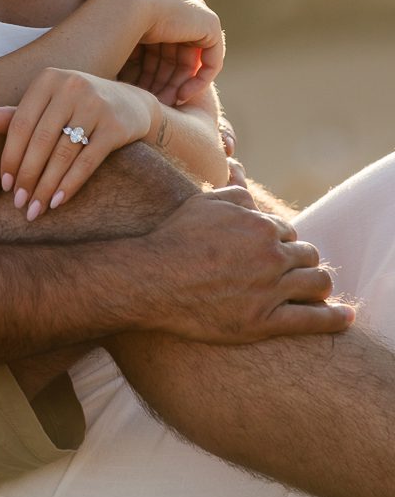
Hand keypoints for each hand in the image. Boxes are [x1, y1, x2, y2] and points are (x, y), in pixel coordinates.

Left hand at [0, 68, 157, 218]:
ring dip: (46, 186)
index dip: (10, 156)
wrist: (130, 104)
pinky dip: (70, 184)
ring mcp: (95, 105)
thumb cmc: (76, 106)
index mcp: (48, 79)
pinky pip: (87, 161)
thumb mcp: (47, 104)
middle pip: (40, 140)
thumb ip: (13, 114)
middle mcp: (71, 86)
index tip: (5, 185)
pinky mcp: (115, 126)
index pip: (20, 123)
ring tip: (35, 209)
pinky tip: (57, 202)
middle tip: (19, 203)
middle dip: (27, 176)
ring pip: (63, 153)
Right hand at [114, 0, 224, 105]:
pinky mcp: (209, 23)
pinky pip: (211, 59)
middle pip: (174, 54)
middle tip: (160, 102)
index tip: (143, 91)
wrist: (125, 8)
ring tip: (169, 103)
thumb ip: (127, 53)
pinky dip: (199, 80)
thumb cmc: (109, 27)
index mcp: (152, 2)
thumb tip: (117, 78)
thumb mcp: (118, 42)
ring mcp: (193, 11)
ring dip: (180, 85)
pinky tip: (182, 95)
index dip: (152, 72)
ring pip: (190, 59)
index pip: (158, 45)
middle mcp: (174, 4)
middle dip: (167, 81)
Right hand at [141, 187, 353, 343]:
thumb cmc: (174, 238)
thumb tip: (244, 174)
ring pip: (317, 284)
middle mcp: (271, 255)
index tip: (273, 253)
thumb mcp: (203, 203)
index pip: (289, 232)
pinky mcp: (265, 322)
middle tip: (292, 272)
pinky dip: (333, 319)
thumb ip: (232, 192)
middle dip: (303, 262)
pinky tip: (344, 318)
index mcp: (259, 225)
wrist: (152, 278)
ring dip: (319, 286)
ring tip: (315, 292)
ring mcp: (270, 290)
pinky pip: (312, 321)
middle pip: (309, 256)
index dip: (281, 243)